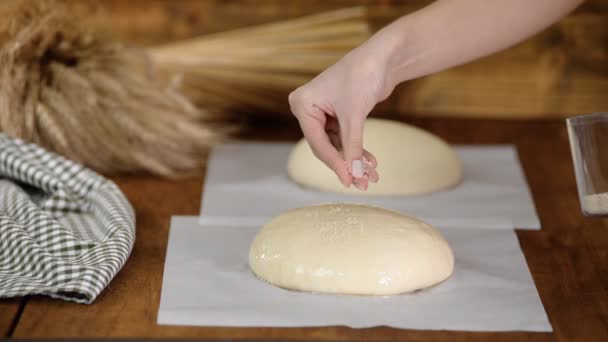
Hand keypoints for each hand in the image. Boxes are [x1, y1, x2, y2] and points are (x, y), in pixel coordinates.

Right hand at [288, 46, 391, 189]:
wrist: (384, 57)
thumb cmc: (363, 75)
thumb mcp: (355, 115)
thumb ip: (353, 146)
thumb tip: (355, 174)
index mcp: (302, 104)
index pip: (316, 142)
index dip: (334, 163)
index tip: (348, 180)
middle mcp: (308, 108)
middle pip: (325, 146)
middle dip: (345, 164)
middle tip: (361, 183)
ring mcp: (322, 112)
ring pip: (336, 145)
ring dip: (353, 160)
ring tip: (370, 176)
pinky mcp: (337, 114)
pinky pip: (344, 138)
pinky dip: (357, 150)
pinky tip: (370, 163)